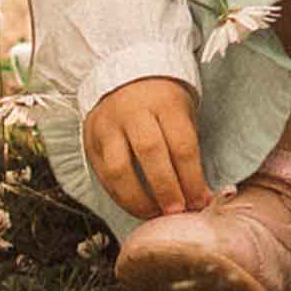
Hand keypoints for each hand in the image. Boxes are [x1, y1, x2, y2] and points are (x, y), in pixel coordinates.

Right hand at [83, 76, 208, 219]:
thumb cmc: (162, 101)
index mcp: (165, 102)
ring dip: (138, 199)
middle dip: (166, 189)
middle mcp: (134, 111)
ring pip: (119, 168)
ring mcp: (108, 125)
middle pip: (151, 154)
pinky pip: (103, 174)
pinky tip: (135, 206)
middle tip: (178, 212)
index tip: (200, 201)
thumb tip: (200, 195)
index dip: (192, 179)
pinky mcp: (91, 139)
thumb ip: (188, 149)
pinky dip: (119, 195)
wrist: (125, 76)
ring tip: (154, 214)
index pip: (181, 144)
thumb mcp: (182, 112)